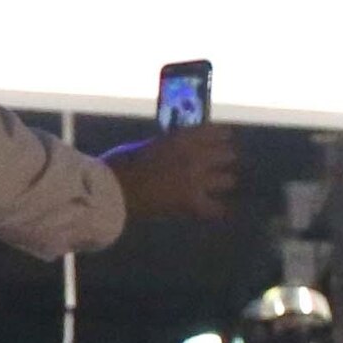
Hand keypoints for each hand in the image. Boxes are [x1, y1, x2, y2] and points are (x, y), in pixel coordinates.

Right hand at [101, 124, 238, 226]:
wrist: (113, 189)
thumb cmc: (120, 165)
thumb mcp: (147, 145)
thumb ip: (168, 146)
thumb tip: (178, 151)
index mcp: (182, 137)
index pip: (217, 132)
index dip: (222, 137)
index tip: (225, 139)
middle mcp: (195, 155)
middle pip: (229, 155)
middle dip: (224, 161)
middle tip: (219, 166)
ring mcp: (197, 179)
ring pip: (228, 180)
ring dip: (221, 183)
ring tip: (214, 187)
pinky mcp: (193, 202)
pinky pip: (217, 208)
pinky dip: (215, 210)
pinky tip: (213, 210)